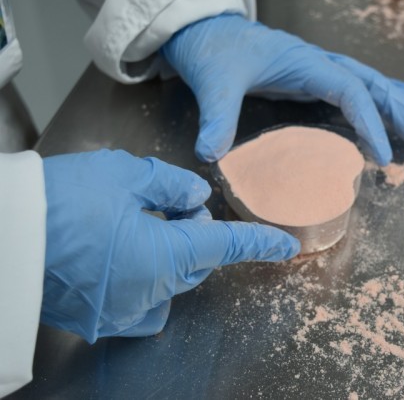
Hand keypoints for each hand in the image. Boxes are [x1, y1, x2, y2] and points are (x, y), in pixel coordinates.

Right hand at [42, 149, 298, 342]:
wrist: (0, 237)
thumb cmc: (59, 202)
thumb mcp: (123, 176)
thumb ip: (171, 185)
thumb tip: (195, 198)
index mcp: (165, 258)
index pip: (227, 248)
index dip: (260, 244)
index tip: (286, 247)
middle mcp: (150, 293)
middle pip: (196, 264)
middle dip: (195, 235)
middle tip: (173, 206)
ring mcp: (121, 311)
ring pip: (170, 283)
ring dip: (170, 256)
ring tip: (142, 225)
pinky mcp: (96, 318)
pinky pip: (140, 302)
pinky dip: (146, 278)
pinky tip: (127, 255)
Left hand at [161, 14, 403, 165]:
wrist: (207, 31)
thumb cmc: (215, 52)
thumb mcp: (214, 84)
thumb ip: (216, 117)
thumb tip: (210, 155)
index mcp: (306, 64)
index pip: (351, 92)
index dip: (371, 123)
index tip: (385, 156)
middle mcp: (321, 64)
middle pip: (375, 86)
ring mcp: (321, 70)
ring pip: (373, 85)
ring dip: (403, 105)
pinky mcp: (315, 79)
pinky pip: (359, 90)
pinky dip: (383, 100)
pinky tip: (399, 107)